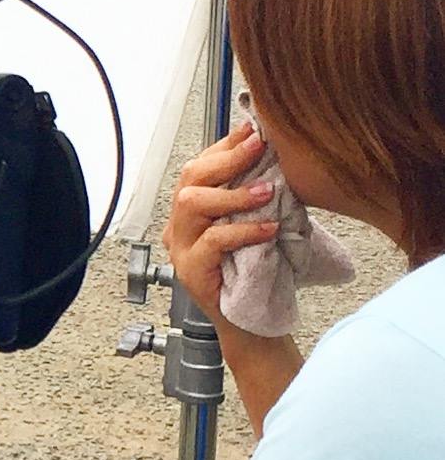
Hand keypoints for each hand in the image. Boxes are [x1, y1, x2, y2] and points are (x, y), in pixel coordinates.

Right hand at [162, 120, 278, 325]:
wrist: (255, 329)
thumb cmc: (259, 278)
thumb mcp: (259, 228)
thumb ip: (259, 200)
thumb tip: (279, 159)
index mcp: (193, 214)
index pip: (199, 167)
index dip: (224, 146)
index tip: (253, 130)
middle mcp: (180, 227)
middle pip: (189, 178)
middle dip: (225, 158)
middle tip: (259, 146)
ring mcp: (180, 250)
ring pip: (192, 204)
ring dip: (232, 193)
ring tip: (267, 191)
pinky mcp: (191, 272)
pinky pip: (211, 241)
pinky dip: (242, 230)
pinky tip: (268, 228)